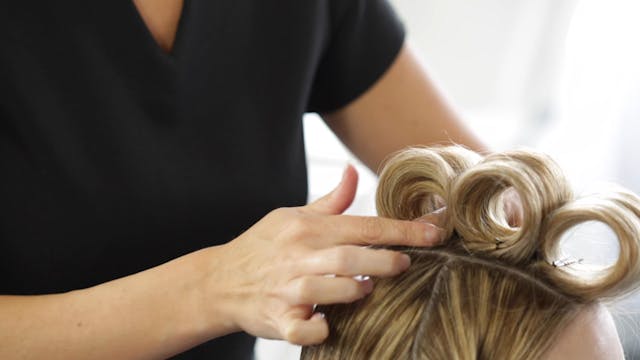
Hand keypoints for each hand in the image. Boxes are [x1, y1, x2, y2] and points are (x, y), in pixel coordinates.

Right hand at [209, 165, 443, 344]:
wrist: (219, 280)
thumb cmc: (264, 247)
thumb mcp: (292, 217)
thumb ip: (330, 202)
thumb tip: (353, 171)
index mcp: (306, 228)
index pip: (361, 225)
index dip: (401, 230)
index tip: (434, 232)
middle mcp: (297, 256)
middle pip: (350, 257)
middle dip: (385, 261)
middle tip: (406, 264)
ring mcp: (286, 290)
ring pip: (328, 289)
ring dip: (355, 290)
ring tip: (369, 288)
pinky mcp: (277, 319)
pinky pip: (303, 329)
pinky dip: (318, 329)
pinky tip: (328, 323)